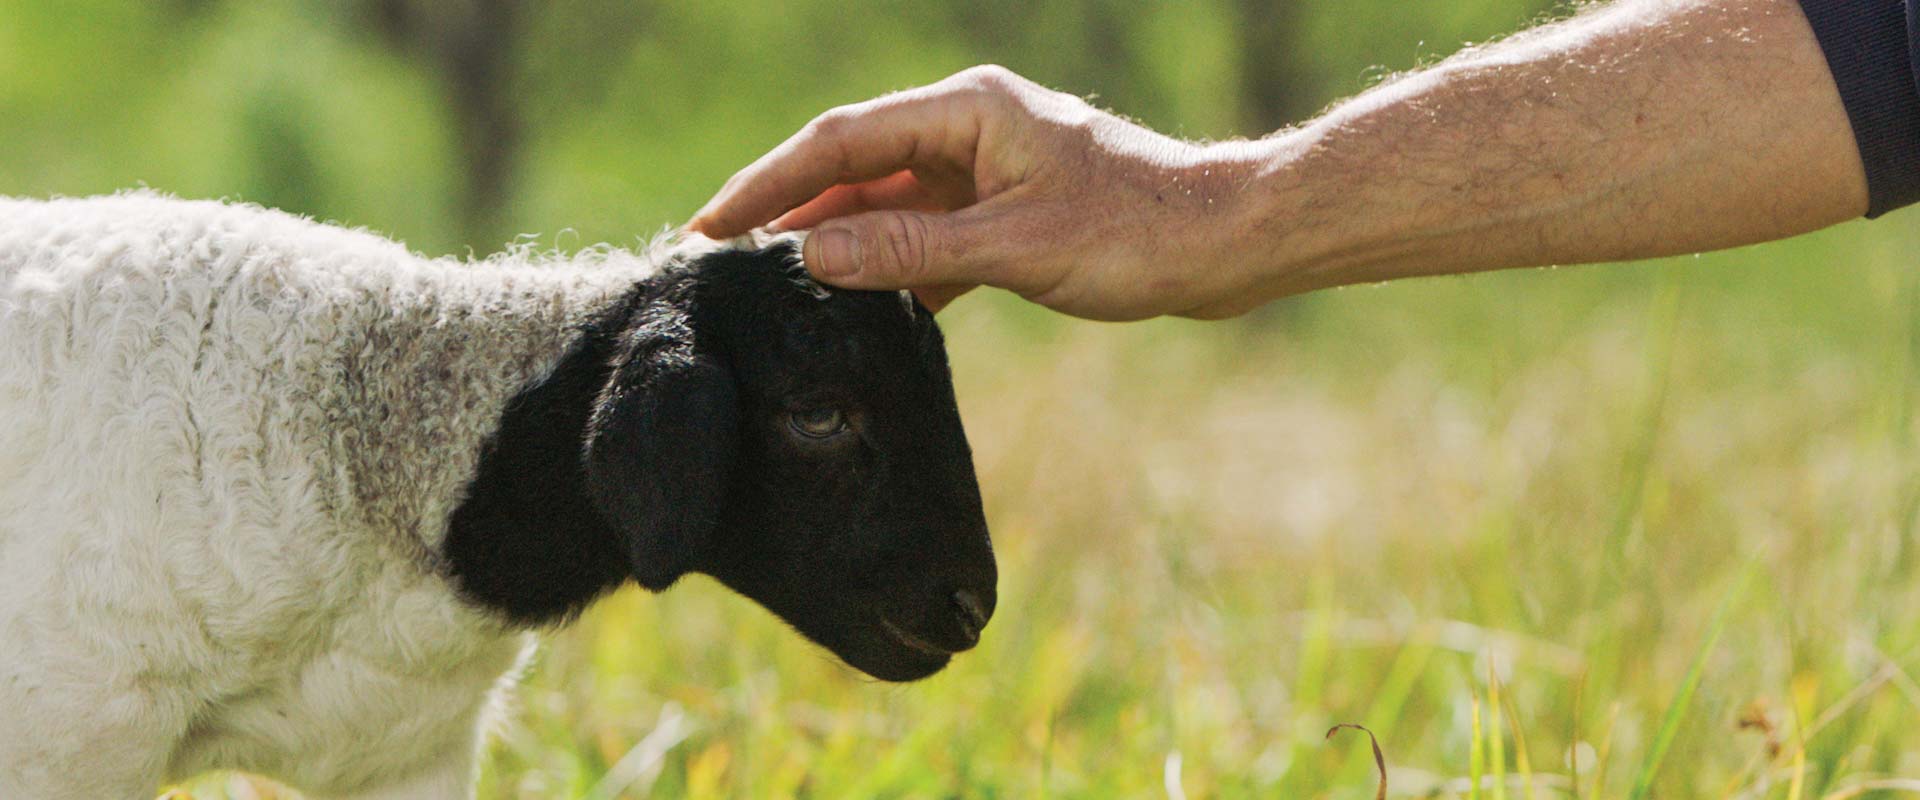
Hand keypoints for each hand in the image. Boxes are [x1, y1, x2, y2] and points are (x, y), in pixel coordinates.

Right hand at [688, 66, 1272, 319]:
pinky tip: (858, 309)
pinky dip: (891, 269)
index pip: (839, 141)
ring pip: (887, 204)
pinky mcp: (1007, 210)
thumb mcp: (1014, 248)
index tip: (710, 226)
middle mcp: (969, 129)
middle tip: (717, 260)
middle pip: (853, 168)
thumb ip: (910, 249)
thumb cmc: (1136, 233)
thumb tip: (813, 253)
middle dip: (788, 211)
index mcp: (966, 112)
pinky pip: (927, 236)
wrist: (1227, 244)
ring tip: (771, 289)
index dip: (767, 184)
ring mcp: (987, 169)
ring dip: (836, 244)